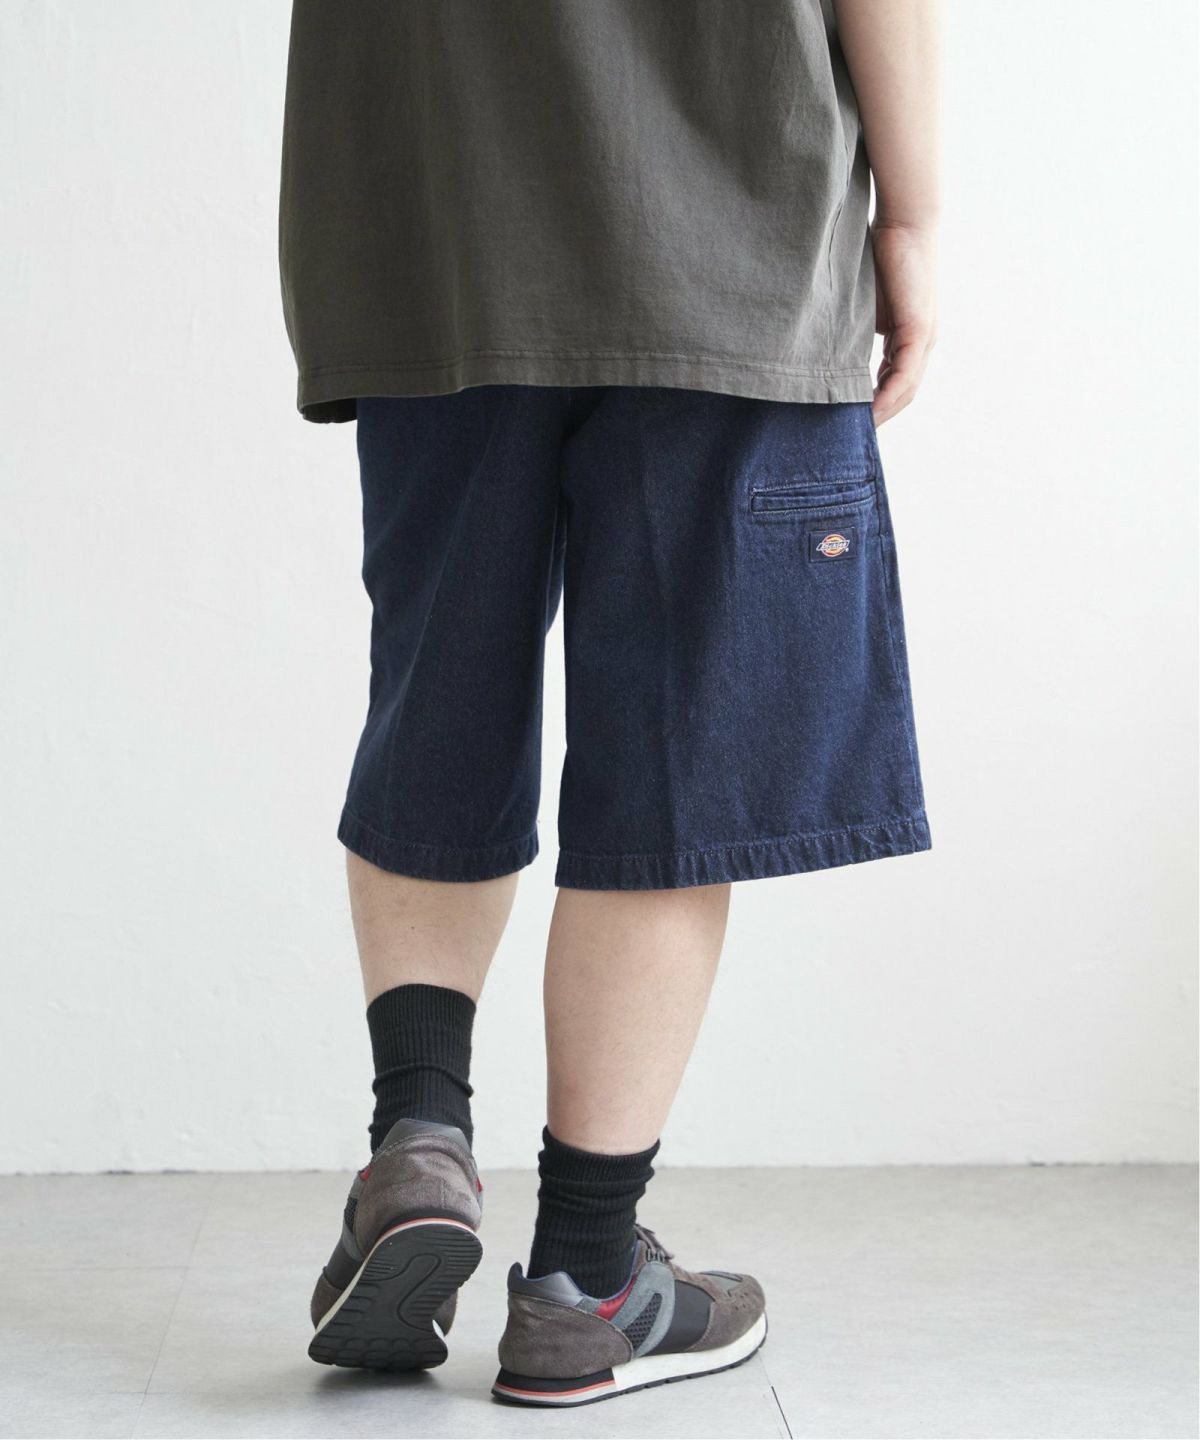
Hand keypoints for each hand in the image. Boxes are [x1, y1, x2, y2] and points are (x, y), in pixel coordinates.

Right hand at [871, 221, 937, 424]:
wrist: (903, 223)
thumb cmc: (880, 255)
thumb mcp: (863, 304)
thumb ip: (856, 329)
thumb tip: (831, 351)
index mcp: (910, 336)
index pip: (896, 381)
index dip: (877, 403)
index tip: (852, 419)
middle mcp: (923, 341)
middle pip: (903, 393)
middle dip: (880, 416)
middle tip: (852, 435)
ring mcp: (924, 337)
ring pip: (906, 389)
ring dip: (883, 412)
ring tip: (857, 429)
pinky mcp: (919, 330)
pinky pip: (905, 375)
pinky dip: (887, 396)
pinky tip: (870, 411)